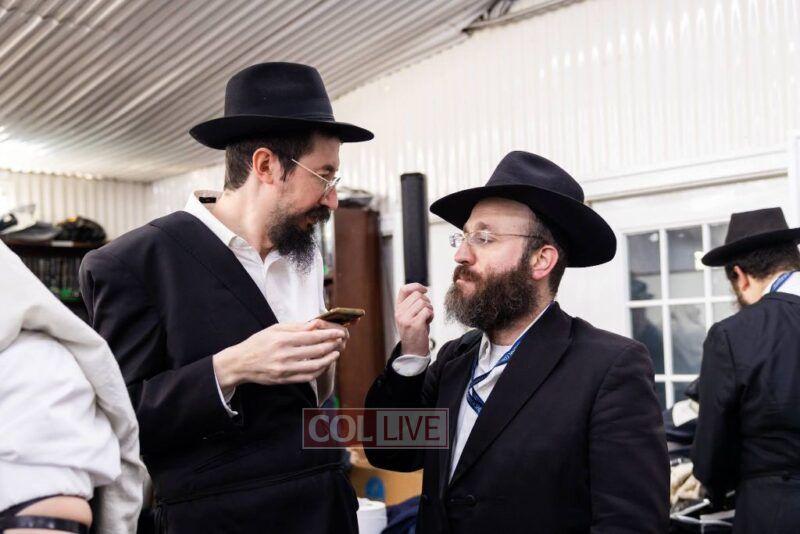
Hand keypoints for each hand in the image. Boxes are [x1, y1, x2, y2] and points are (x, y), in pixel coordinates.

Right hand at [213, 321, 345, 388]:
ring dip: (328, 360)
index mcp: (282, 339)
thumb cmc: (258, 343)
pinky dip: (318, 371)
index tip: (339, 333)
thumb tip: (315, 324)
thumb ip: (296, 327)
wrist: (240, 363)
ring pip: (314, 366)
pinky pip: (307, 377)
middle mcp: (284, 355)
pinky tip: (324, 365)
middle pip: (315, 351)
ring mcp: (285, 369)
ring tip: (335, 353)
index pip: (312, 337)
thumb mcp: (274, 329)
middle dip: (331, 346)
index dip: (328, 335)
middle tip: (340, 342)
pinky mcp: (284, 379)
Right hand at [395, 283, 432, 354]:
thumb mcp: (409, 316)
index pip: (404, 289)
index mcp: (398, 309)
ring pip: (424, 303)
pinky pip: (427, 311)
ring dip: (429, 310)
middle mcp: (400, 313)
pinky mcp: (415, 324)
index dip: (416, 286)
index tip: (425, 290)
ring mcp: (406, 319)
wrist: (413, 351)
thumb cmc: (415, 332)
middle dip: (426, 302)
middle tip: (426, 312)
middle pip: (417, 295)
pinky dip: (431, 316)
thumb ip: (411, 304)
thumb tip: (421, 289)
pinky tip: (428, 322)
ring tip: (426, 319)